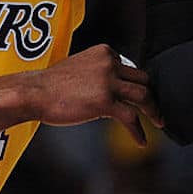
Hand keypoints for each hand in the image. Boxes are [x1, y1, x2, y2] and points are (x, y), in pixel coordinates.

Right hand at [32, 44, 159, 143]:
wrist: (34, 93)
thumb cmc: (52, 85)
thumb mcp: (80, 68)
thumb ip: (100, 74)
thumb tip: (116, 94)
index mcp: (105, 52)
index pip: (130, 68)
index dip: (136, 85)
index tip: (140, 98)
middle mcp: (109, 63)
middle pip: (143, 79)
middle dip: (151, 95)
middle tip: (155, 110)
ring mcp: (108, 81)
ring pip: (143, 95)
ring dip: (153, 111)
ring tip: (158, 122)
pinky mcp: (104, 101)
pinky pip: (130, 117)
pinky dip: (138, 131)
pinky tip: (141, 141)